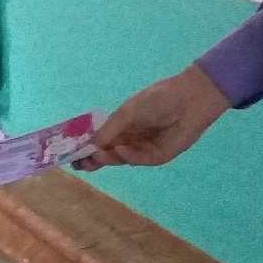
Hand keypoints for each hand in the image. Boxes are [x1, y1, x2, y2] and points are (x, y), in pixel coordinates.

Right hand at [75, 63, 230, 169]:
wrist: (190, 99)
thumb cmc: (157, 98)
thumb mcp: (127, 112)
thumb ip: (109, 129)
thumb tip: (89, 144)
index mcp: (123, 125)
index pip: (102, 140)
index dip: (87, 148)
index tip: (72, 155)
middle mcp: (132, 138)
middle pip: (110, 153)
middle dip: (95, 159)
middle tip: (81, 164)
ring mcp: (145, 148)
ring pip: (122, 159)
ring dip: (109, 158)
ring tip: (96, 157)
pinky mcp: (159, 156)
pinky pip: (140, 159)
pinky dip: (129, 156)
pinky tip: (120, 151)